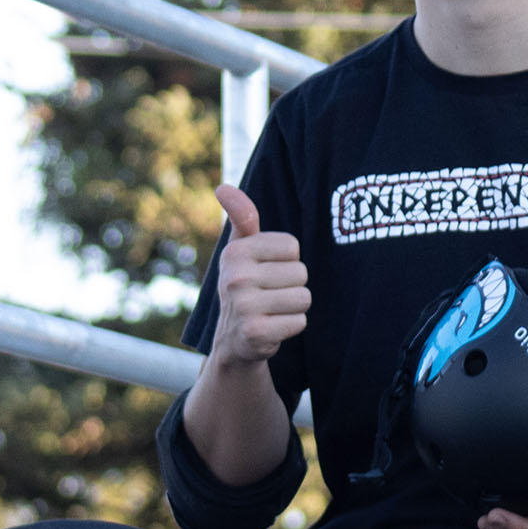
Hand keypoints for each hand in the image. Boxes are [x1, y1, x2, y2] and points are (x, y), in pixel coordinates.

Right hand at [210, 185, 307, 365]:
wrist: (232, 341)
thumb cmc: (244, 285)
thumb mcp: (240, 250)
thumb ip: (241, 217)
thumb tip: (223, 187)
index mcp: (234, 252)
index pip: (292, 246)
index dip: (286, 260)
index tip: (265, 271)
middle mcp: (234, 278)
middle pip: (301, 273)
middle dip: (291, 285)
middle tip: (268, 295)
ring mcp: (244, 307)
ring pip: (304, 297)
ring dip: (293, 307)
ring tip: (271, 310)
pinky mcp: (256, 334)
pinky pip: (300, 321)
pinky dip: (291, 326)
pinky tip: (272, 328)